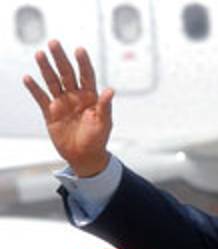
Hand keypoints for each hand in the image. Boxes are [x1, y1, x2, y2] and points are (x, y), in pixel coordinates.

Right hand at [23, 40, 113, 176]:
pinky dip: (34, 88)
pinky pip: (41, 98)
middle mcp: (76, 96)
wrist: (85, 156)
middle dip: (61, 58)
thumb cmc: (98, 139)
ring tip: (40, 54)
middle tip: (54, 43)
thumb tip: (110, 91)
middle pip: (67, 73)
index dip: (83, 63)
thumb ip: (105, 106)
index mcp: (91, 97)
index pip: (87, 75)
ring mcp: (62, 103)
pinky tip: (28, 77)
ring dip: (46, 68)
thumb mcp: (104, 123)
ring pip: (53, 81)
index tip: (79, 50)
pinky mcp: (50, 113)